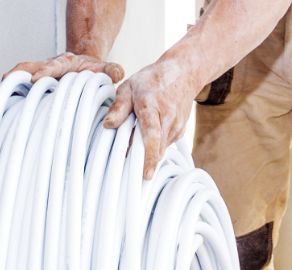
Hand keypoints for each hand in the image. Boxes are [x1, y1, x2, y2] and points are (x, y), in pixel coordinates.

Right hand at [5, 52, 124, 83]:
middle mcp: (49, 67)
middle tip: (12, 86)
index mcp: (65, 64)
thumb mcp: (105, 70)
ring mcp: (41, 74)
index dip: (45, 72)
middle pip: (31, 68)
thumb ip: (112, 70)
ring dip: (12, 82)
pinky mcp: (35, 84)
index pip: (53, 66)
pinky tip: (4, 103)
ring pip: (21, 73)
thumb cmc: (92, 72)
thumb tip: (117, 73)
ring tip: (1, 93)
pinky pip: (19, 84)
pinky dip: (11, 90)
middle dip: (22, 76)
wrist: (84, 67)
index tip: (36, 79)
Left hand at [103, 59, 200, 178]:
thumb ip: (119, 107)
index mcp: (152, 107)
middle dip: (144, 161)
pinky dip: (154, 146)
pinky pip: (164, 145)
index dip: (149, 157)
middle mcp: (168, 119)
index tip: (146, 174)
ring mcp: (177, 127)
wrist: (183, 73)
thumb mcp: (129, 86)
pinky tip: (147, 135)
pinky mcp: (180, 132)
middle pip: (156, 149)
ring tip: (136, 144)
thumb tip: (108, 125)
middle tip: (130, 169)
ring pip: (160, 150)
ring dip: (147, 152)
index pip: (152, 136)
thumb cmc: (153, 79)